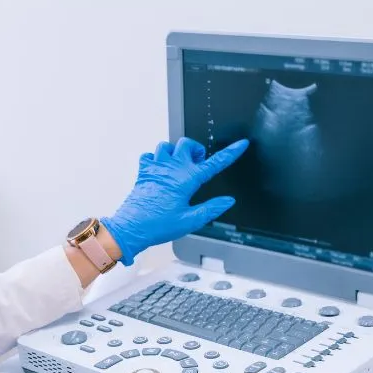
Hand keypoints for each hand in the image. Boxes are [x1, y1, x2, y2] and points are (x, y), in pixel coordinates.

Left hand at [101, 137, 247, 265]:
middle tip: (198, 164)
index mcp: (186, 179)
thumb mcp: (190, 221)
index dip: (230, 153)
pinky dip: (156, 159)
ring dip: (175, 152)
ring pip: (167, 145)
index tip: (241, 144)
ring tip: (178, 167)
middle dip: (196, 150)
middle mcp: (171, 168)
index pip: (214, 163)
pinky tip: (160, 171)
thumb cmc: (158, 226)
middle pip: (187, 144)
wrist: (131, 228)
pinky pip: (150, 155)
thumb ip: (211, 209)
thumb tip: (228, 201)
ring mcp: (156, 167)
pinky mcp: (143, 171)